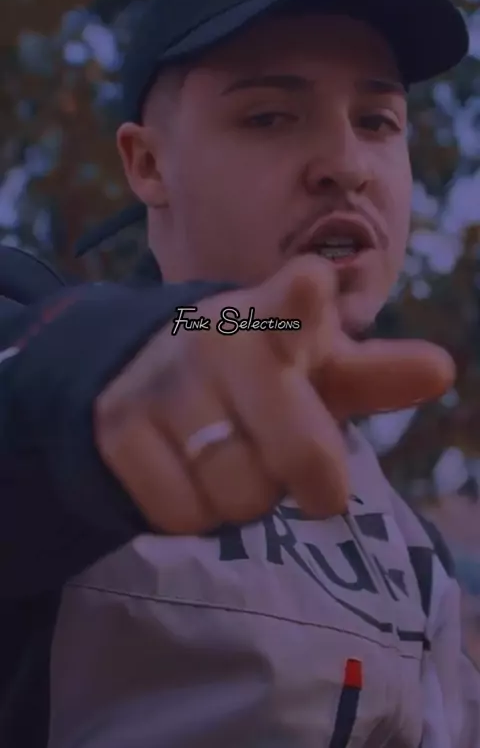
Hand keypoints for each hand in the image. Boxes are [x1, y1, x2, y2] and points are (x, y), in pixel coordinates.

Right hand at [94, 255, 454, 532]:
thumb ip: (374, 375)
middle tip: (300, 470)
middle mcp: (216, 339)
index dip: (302, 299)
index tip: (311, 285)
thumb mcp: (315, 370)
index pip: (292, 300)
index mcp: (275, 316)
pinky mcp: (117, 427)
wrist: (145, 376)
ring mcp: (161, 382)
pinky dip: (196, 513)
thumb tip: (442, 371)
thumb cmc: (255, 376)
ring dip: (247, 497)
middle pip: (296, 450)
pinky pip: (183, 513)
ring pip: (239, 493)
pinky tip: (187, 472)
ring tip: (230, 459)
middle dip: (310, 476)